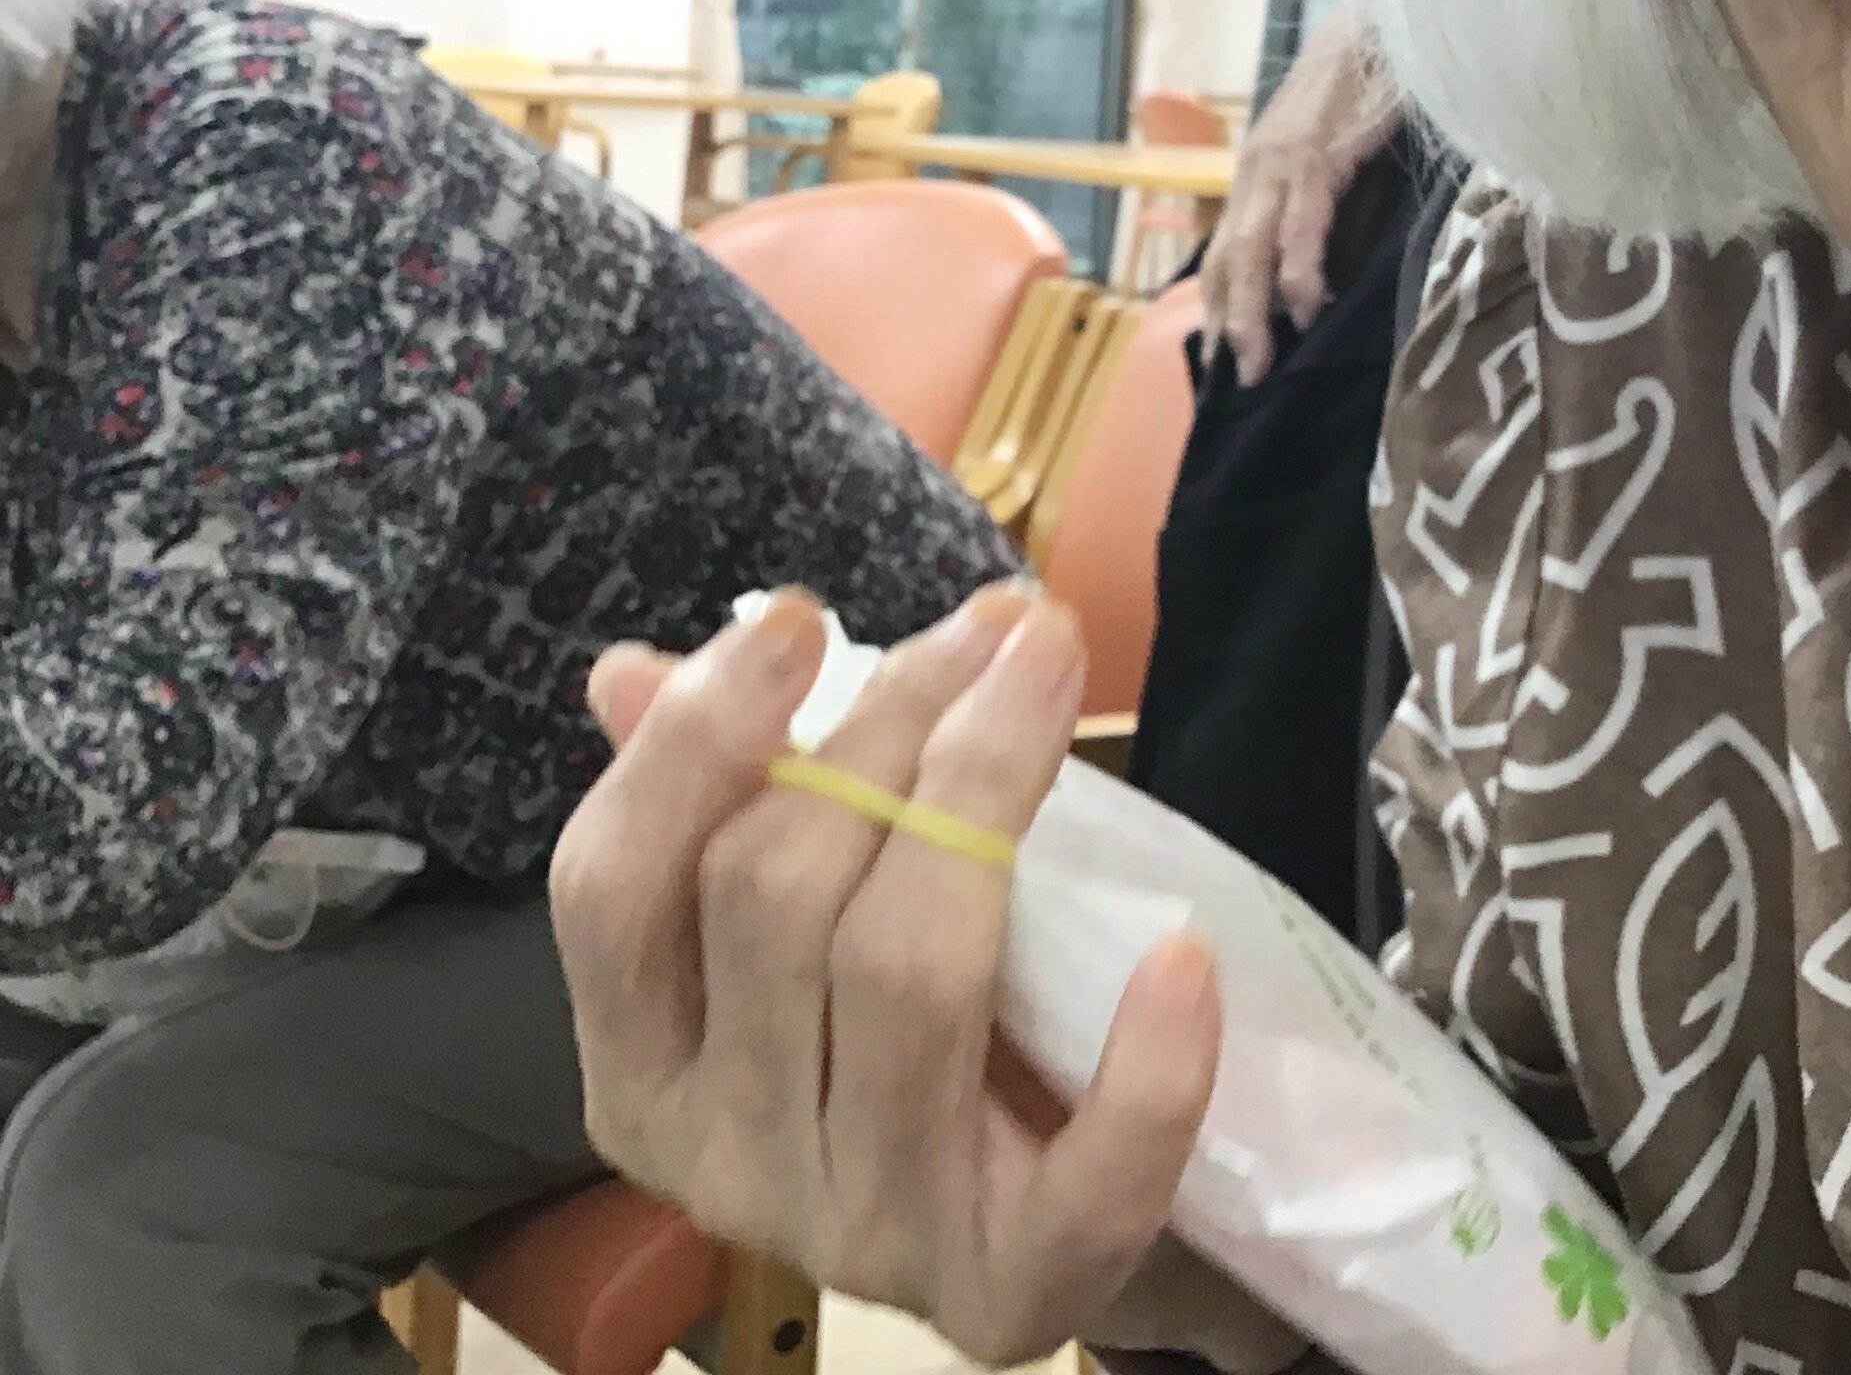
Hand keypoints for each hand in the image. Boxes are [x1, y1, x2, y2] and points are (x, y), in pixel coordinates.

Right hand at [549, 589, 1304, 1372]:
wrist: (1051, 1229)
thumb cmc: (921, 1048)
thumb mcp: (811, 934)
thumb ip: (727, 811)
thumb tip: (630, 671)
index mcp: (641, 1077)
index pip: (612, 894)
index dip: (689, 745)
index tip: (793, 616)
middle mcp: (727, 1168)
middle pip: (775, 906)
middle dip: (886, 732)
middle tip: (995, 624)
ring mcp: (869, 1238)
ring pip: (907, 985)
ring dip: (990, 794)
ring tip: (1048, 673)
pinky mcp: (1016, 1292)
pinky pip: (1087, 1173)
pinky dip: (1143, 1061)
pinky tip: (1179, 953)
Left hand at [1202, 0, 1404, 384]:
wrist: (1382, 18)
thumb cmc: (1369, 83)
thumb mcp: (1336, 148)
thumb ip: (1326, 196)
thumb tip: (1332, 259)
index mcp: (1262, 171)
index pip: (1228, 249)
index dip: (1218, 303)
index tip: (1216, 358)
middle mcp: (1259, 168)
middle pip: (1230, 259)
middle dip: (1227, 325)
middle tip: (1235, 384)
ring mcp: (1283, 159)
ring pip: (1253, 248)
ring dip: (1252, 310)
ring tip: (1258, 362)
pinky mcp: (1319, 150)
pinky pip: (1303, 219)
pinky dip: (1299, 265)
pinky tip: (1305, 305)